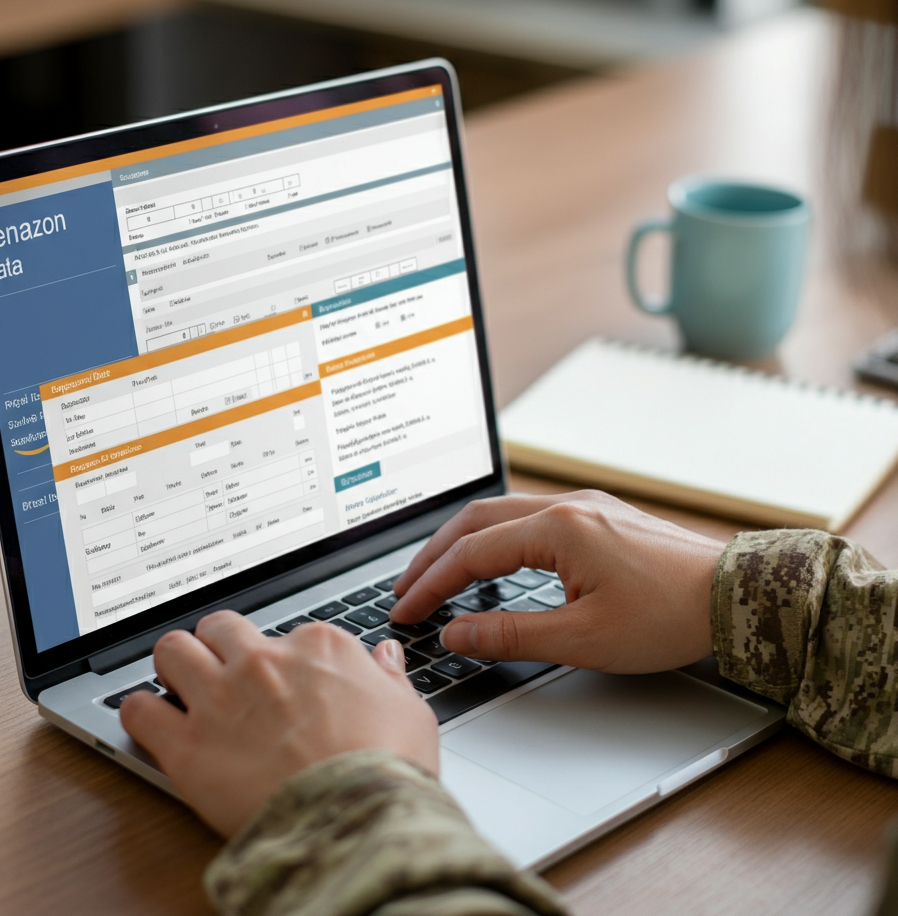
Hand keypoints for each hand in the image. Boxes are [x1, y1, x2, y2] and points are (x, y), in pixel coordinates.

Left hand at [120, 612, 438, 837]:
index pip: (287, 633)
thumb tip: (386, 658)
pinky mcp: (186, 744)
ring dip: (174, 664)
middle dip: (219, 645)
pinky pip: (138, 709)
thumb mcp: (410, 712)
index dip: (284, 660)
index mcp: (319, 647)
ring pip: (172, 650)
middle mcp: (263, 661)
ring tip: (181, 685)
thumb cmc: (388, 769)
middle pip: (220, 628)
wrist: (355, 820)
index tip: (287, 682)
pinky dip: (140, 713)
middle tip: (224, 672)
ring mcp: (221, 697)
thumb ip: (390, 679)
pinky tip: (153, 722)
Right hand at [390, 490, 722, 673]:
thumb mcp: (584, 638)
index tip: (406, 610)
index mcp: (557, 529)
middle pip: (476, 520)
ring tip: (438, 574)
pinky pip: (527, 515)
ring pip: (501, 512)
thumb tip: (457, 632)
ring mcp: (582, 505)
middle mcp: (565, 505)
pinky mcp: (597, 514)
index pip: (471, 554)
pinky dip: (494, 537)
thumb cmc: (669, 616)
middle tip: (407, 589)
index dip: (431, 584)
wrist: (737, 594)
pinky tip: (491, 560)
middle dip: (434, 555)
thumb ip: (510, 634)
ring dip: (463, 542)